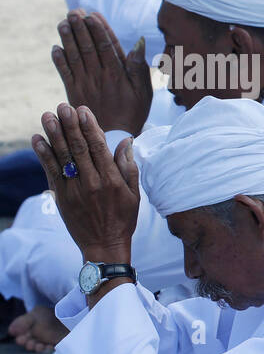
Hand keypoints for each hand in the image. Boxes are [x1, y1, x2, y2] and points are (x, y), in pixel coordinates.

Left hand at [31, 103, 139, 263]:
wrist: (104, 246)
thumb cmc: (123, 219)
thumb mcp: (134, 194)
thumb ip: (128, 166)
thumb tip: (126, 142)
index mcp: (112, 180)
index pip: (98, 147)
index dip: (89, 127)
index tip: (83, 110)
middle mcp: (92, 183)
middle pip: (78, 149)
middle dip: (70, 126)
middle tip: (62, 107)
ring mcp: (74, 190)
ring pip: (62, 157)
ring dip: (54, 135)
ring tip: (47, 116)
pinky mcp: (61, 197)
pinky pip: (50, 172)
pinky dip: (43, 155)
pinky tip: (38, 139)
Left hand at [52, 11, 151, 135]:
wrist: (115, 135)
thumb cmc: (134, 111)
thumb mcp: (144, 90)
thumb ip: (138, 66)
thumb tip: (138, 42)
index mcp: (118, 75)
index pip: (107, 46)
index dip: (99, 29)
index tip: (93, 15)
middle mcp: (100, 77)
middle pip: (89, 47)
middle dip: (81, 28)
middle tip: (75, 12)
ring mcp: (85, 83)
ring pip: (75, 56)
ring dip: (68, 39)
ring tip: (63, 23)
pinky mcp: (74, 91)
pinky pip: (64, 73)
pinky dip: (59, 60)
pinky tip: (56, 47)